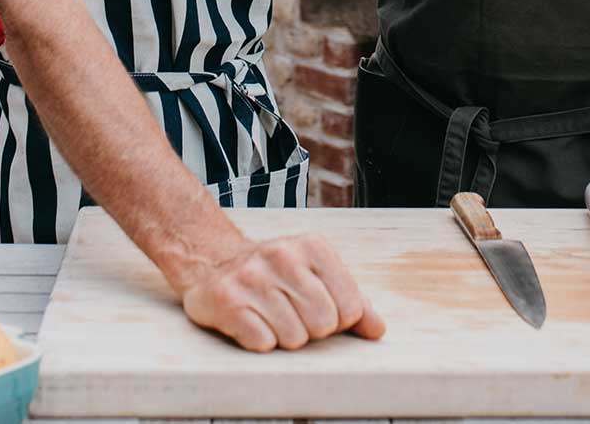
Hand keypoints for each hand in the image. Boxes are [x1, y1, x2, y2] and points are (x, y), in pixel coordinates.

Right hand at [177, 234, 387, 350]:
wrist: (212, 261)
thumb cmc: (274, 273)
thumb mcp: (316, 273)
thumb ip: (352, 300)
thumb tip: (377, 330)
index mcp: (312, 247)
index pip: (350, 307)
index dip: (337, 320)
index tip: (318, 310)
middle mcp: (282, 257)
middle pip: (323, 324)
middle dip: (310, 330)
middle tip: (291, 314)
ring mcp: (252, 278)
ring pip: (293, 338)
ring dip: (283, 337)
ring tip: (269, 316)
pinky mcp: (227, 301)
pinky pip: (262, 343)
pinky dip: (259, 341)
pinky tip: (251, 322)